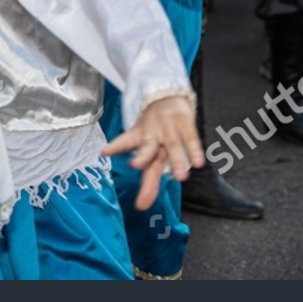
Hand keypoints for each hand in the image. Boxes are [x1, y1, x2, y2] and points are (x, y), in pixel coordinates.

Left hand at [101, 94, 203, 210]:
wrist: (167, 96)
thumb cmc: (155, 128)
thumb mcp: (148, 148)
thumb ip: (149, 178)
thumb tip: (143, 205)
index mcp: (140, 137)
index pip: (125, 142)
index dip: (116, 146)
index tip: (105, 151)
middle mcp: (153, 133)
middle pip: (147, 148)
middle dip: (143, 156)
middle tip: (137, 165)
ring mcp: (169, 128)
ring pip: (173, 144)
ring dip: (177, 160)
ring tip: (181, 176)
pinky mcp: (185, 123)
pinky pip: (191, 139)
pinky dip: (194, 151)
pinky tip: (197, 163)